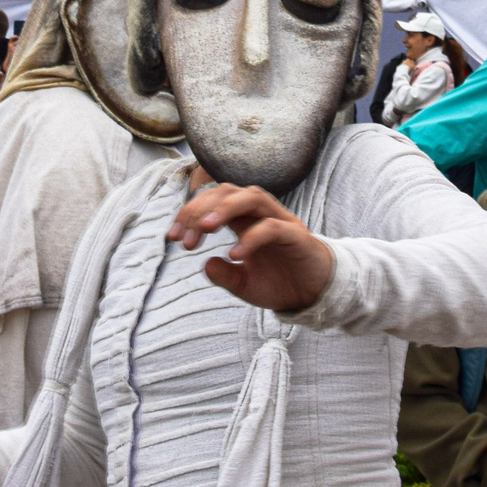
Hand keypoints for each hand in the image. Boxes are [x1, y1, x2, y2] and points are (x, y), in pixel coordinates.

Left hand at [166, 170, 336, 312]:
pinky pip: (272, 227)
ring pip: (252, 197)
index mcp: (244, 220)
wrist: (314, 295)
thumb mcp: (244, 284)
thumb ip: (224, 275)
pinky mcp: (296, 235)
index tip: (172, 237)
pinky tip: (235, 255)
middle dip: (200, 209)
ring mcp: (280, 220)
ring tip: (204, 228)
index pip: (212, 202)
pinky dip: (251, 238)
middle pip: (227, 192)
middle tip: (183, 237)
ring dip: (224, 208)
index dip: (189, 214)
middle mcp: (260, 214)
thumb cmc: (280, 282)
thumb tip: (205, 264)